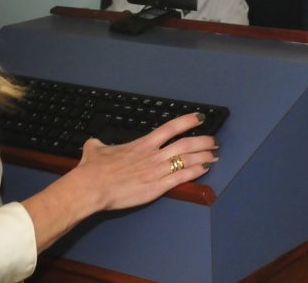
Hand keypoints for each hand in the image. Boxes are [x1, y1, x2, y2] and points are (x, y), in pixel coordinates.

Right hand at [76, 112, 218, 211]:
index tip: (200, 118)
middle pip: (185, 144)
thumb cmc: (93, 168)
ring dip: (203, 156)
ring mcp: (156, 171)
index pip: (171, 128)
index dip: (188, 121)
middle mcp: (153, 155)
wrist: (92, 187)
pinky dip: (195, 172)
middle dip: (203, 141)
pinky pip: (181, 178)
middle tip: (214, 141)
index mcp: (142, 144)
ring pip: (186, 160)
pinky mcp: (157, 188)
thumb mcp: (95, 149)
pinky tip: (205, 170)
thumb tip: (94, 143)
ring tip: (215, 155)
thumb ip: (99, 144)